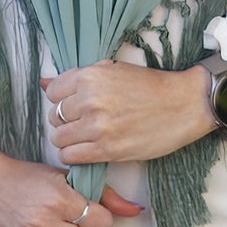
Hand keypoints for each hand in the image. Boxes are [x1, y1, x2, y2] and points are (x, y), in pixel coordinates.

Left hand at [41, 60, 215, 166]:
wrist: (184, 104)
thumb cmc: (150, 86)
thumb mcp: (112, 70)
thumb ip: (78, 78)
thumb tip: (43, 84)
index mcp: (90, 76)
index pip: (53, 93)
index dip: (62, 100)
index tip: (75, 105)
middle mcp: (89, 100)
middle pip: (53, 116)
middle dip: (65, 120)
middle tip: (83, 122)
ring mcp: (97, 126)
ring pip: (58, 138)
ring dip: (68, 139)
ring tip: (86, 137)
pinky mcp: (106, 149)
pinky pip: (70, 156)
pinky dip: (74, 155)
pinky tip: (88, 149)